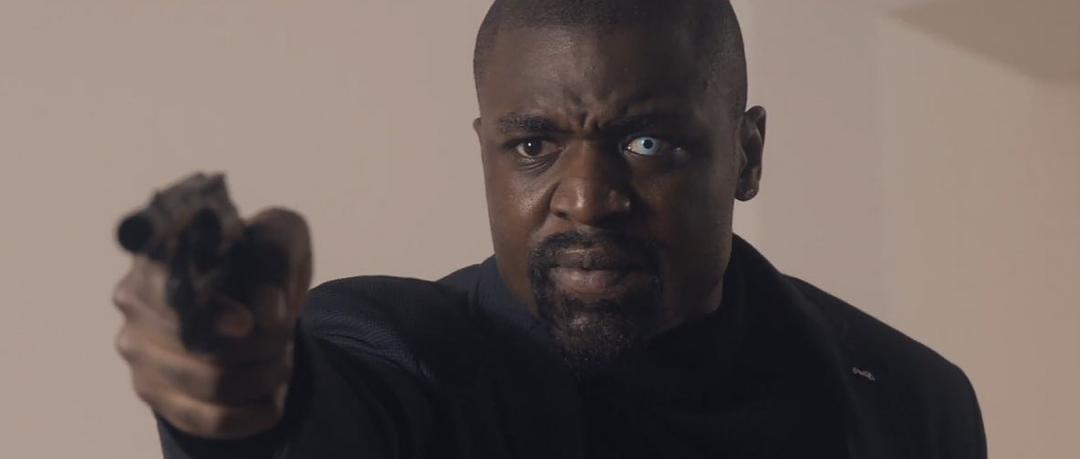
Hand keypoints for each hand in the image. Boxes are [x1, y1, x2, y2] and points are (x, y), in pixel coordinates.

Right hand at [113, 208, 311, 438]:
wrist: (256, 295)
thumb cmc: (261, 257)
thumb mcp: (283, 236)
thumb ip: (275, 256)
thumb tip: (266, 312)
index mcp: (157, 251)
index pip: (169, 290)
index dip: (211, 313)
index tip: (246, 325)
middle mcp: (133, 298)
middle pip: (196, 344)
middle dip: (259, 345)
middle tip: (286, 337)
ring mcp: (137, 348)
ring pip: (207, 383)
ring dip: (262, 377)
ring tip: (283, 360)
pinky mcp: (152, 390)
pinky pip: (203, 420)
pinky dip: (249, 415)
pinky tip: (273, 402)